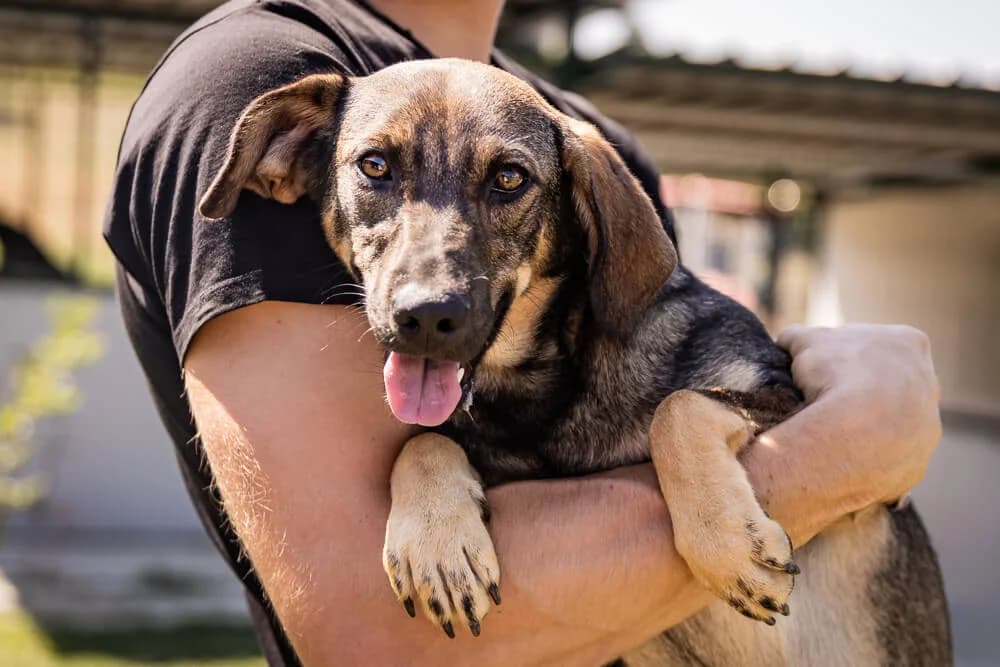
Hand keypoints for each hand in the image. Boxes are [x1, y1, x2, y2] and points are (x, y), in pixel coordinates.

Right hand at [776, 324, 941, 509]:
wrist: (857, 431)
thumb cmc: (836, 374)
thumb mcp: (805, 341)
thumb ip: (798, 337)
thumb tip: (788, 342)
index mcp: (908, 343)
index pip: (873, 344)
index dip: (844, 354)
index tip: (823, 367)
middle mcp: (928, 382)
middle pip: (889, 383)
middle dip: (862, 390)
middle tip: (826, 401)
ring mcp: (928, 425)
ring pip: (894, 424)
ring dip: (868, 427)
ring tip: (831, 434)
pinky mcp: (917, 464)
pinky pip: (888, 460)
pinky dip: (867, 458)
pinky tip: (842, 457)